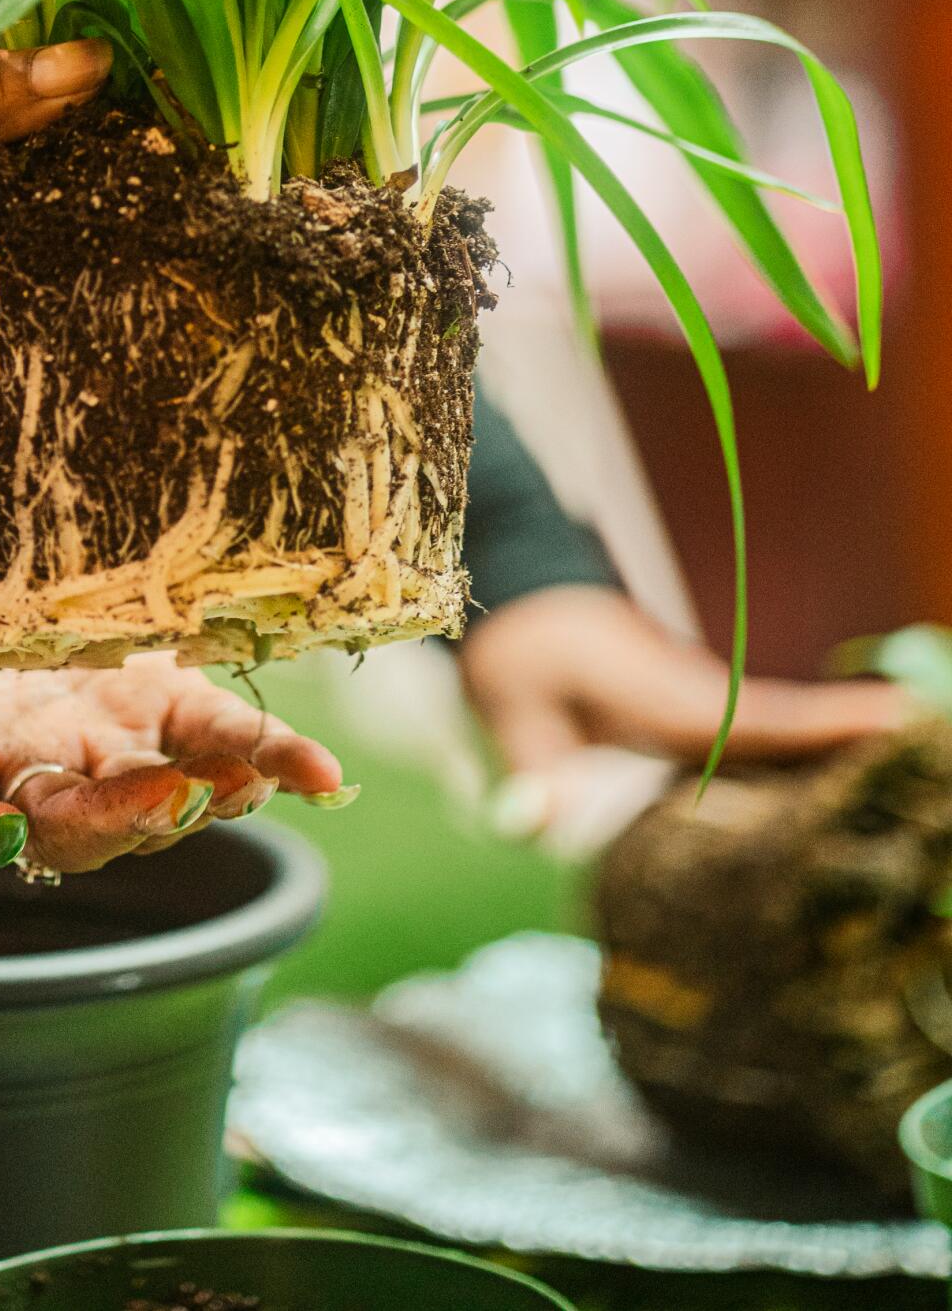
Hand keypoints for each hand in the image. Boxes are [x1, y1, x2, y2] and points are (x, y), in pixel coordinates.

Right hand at [0, 514, 347, 871]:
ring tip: (258, 777)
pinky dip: (261, 751)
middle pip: (68, 816)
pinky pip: (206, 728)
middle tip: (170, 800)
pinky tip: (315, 770)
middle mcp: (15, 767)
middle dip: (121, 815)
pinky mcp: (145, 689)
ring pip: (150, 781)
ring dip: (205, 785)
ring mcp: (88, 736)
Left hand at [460, 585, 905, 833]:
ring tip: (916, 781)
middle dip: (871, 750)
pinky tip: (845, 797)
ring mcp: (710, 708)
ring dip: (849, 756)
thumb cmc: (522, 653)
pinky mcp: (702, 718)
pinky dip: (813, 756)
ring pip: (790, 740)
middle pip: (803, 736)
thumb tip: (537, 822)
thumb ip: (531, 771)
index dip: (838, 729)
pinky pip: (768, 743)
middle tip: (935, 759)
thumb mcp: (508, 709)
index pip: (769, 723)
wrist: (523, 596)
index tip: (909, 721)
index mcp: (672, 703)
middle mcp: (706, 703)